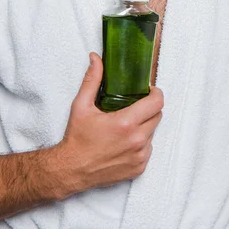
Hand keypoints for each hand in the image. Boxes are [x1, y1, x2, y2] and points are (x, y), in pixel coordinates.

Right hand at [58, 52, 163, 195]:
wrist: (71, 170)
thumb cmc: (77, 138)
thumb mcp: (81, 105)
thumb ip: (92, 79)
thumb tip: (96, 59)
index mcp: (126, 123)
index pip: (157, 103)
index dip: (155, 93)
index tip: (148, 91)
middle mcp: (136, 141)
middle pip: (157, 116)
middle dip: (149, 108)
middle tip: (134, 106)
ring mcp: (139, 156)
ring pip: (153, 132)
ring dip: (144, 126)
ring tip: (127, 125)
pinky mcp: (139, 168)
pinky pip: (148, 149)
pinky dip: (141, 143)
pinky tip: (125, 140)